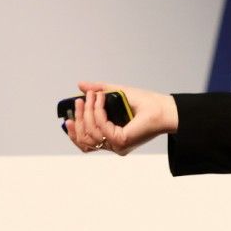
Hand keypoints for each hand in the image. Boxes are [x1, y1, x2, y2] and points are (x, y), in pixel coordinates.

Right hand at [64, 81, 178, 155]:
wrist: (163, 108)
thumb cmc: (145, 103)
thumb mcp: (117, 93)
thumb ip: (99, 90)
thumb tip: (81, 85)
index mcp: (110, 138)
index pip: (85, 143)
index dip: (74, 132)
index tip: (68, 117)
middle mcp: (113, 145)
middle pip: (84, 140)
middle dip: (78, 119)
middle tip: (78, 102)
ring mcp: (117, 145)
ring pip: (90, 133)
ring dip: (87, 112)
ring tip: (91, 96)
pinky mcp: (121, 140)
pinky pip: (101, 126)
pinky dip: (98, 110)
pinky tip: (100, 98)